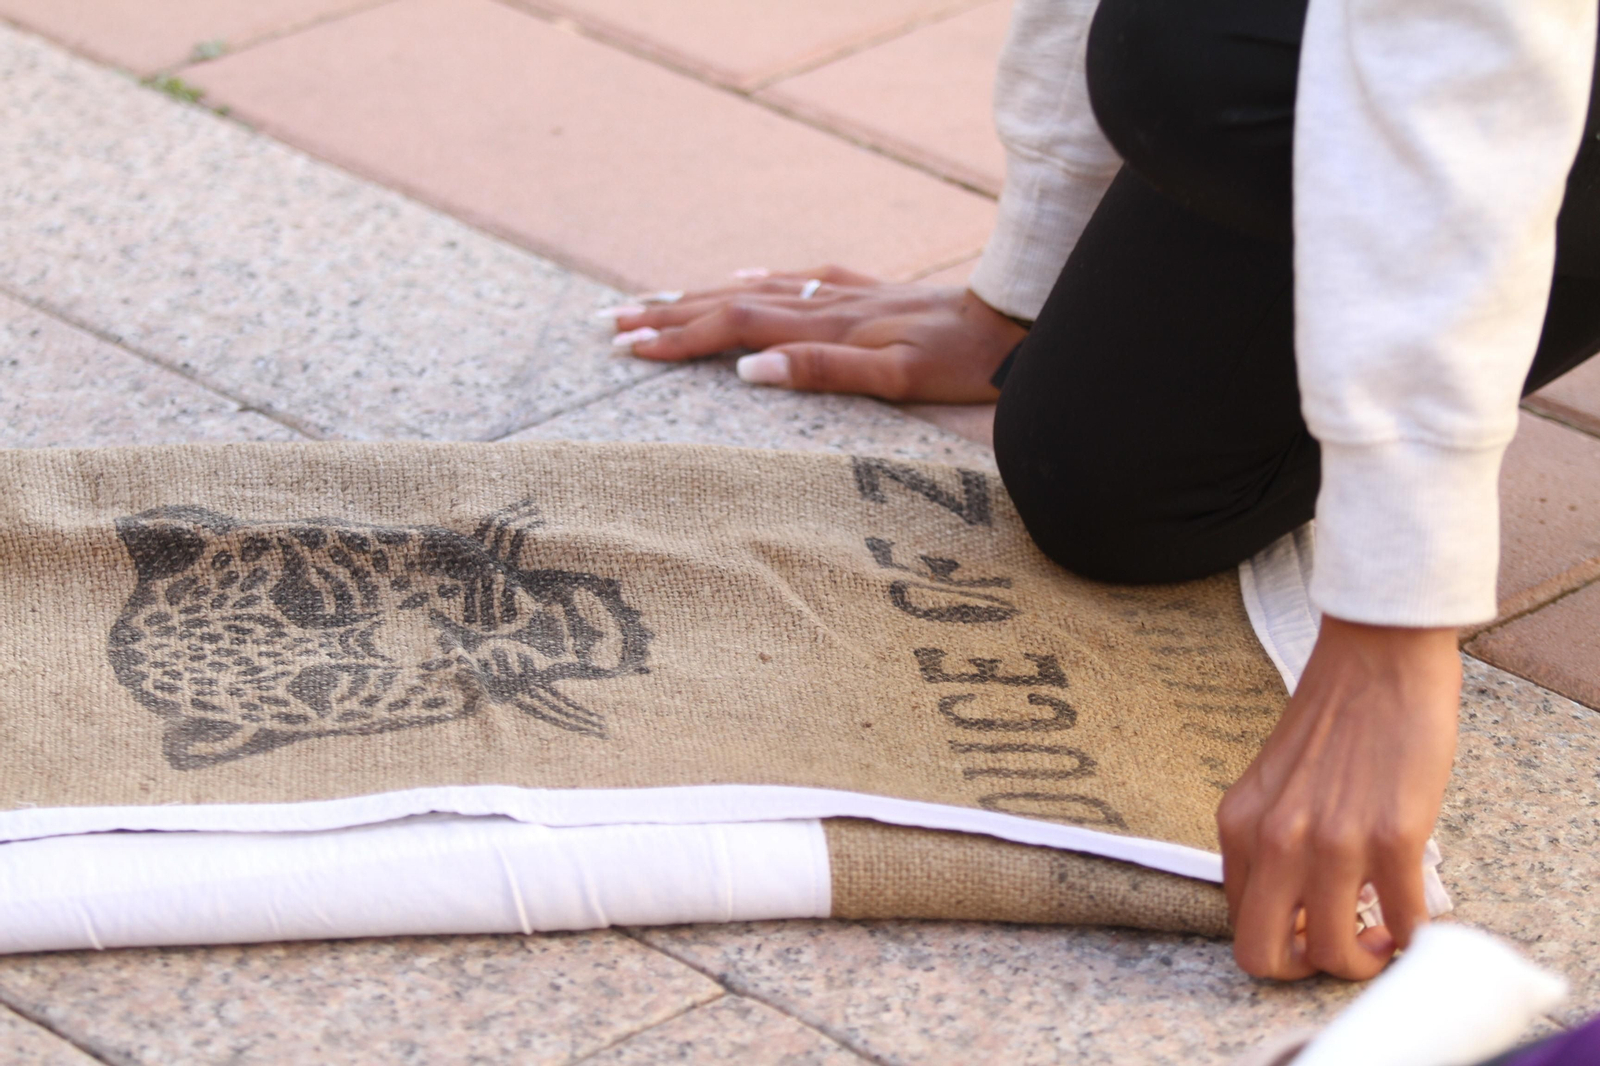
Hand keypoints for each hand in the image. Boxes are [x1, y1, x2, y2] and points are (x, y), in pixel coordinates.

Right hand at [608, 266, 1025, 402]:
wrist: (1011, 321)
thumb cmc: (958, 361)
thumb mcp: (894, 379)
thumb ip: (822, 371)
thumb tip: (749, 370)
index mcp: (823, 327)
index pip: (732, 327)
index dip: (678, 338)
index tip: (627, 347)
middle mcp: (825, 303)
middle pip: (729, 303)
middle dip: (668, 314)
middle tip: (610, 323)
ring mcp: (844, 294)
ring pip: (754, 291)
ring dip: (700, 297)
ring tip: (653, 302)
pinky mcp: (866, 293)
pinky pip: (797, 281)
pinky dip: (759, 282)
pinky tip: (742, 279)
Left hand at [1217, 616, 1460, 980]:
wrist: (1377, 658)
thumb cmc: (1333, 719)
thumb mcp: (1274, 785)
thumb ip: (1272, 842)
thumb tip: (1297, 905)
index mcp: (1239, 825)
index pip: (1239, 924)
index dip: (1280, 942)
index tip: (1314, 929)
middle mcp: (1275, 839)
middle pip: (1265, 957)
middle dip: (1307, 969)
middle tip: (1344, 945)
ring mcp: (1332, 841)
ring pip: (1333, 955)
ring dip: (1366, 960)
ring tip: (1386, 933)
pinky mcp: (1392, 836)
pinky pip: (1403, 923)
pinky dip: (1415, 935)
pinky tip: (1419, 916)